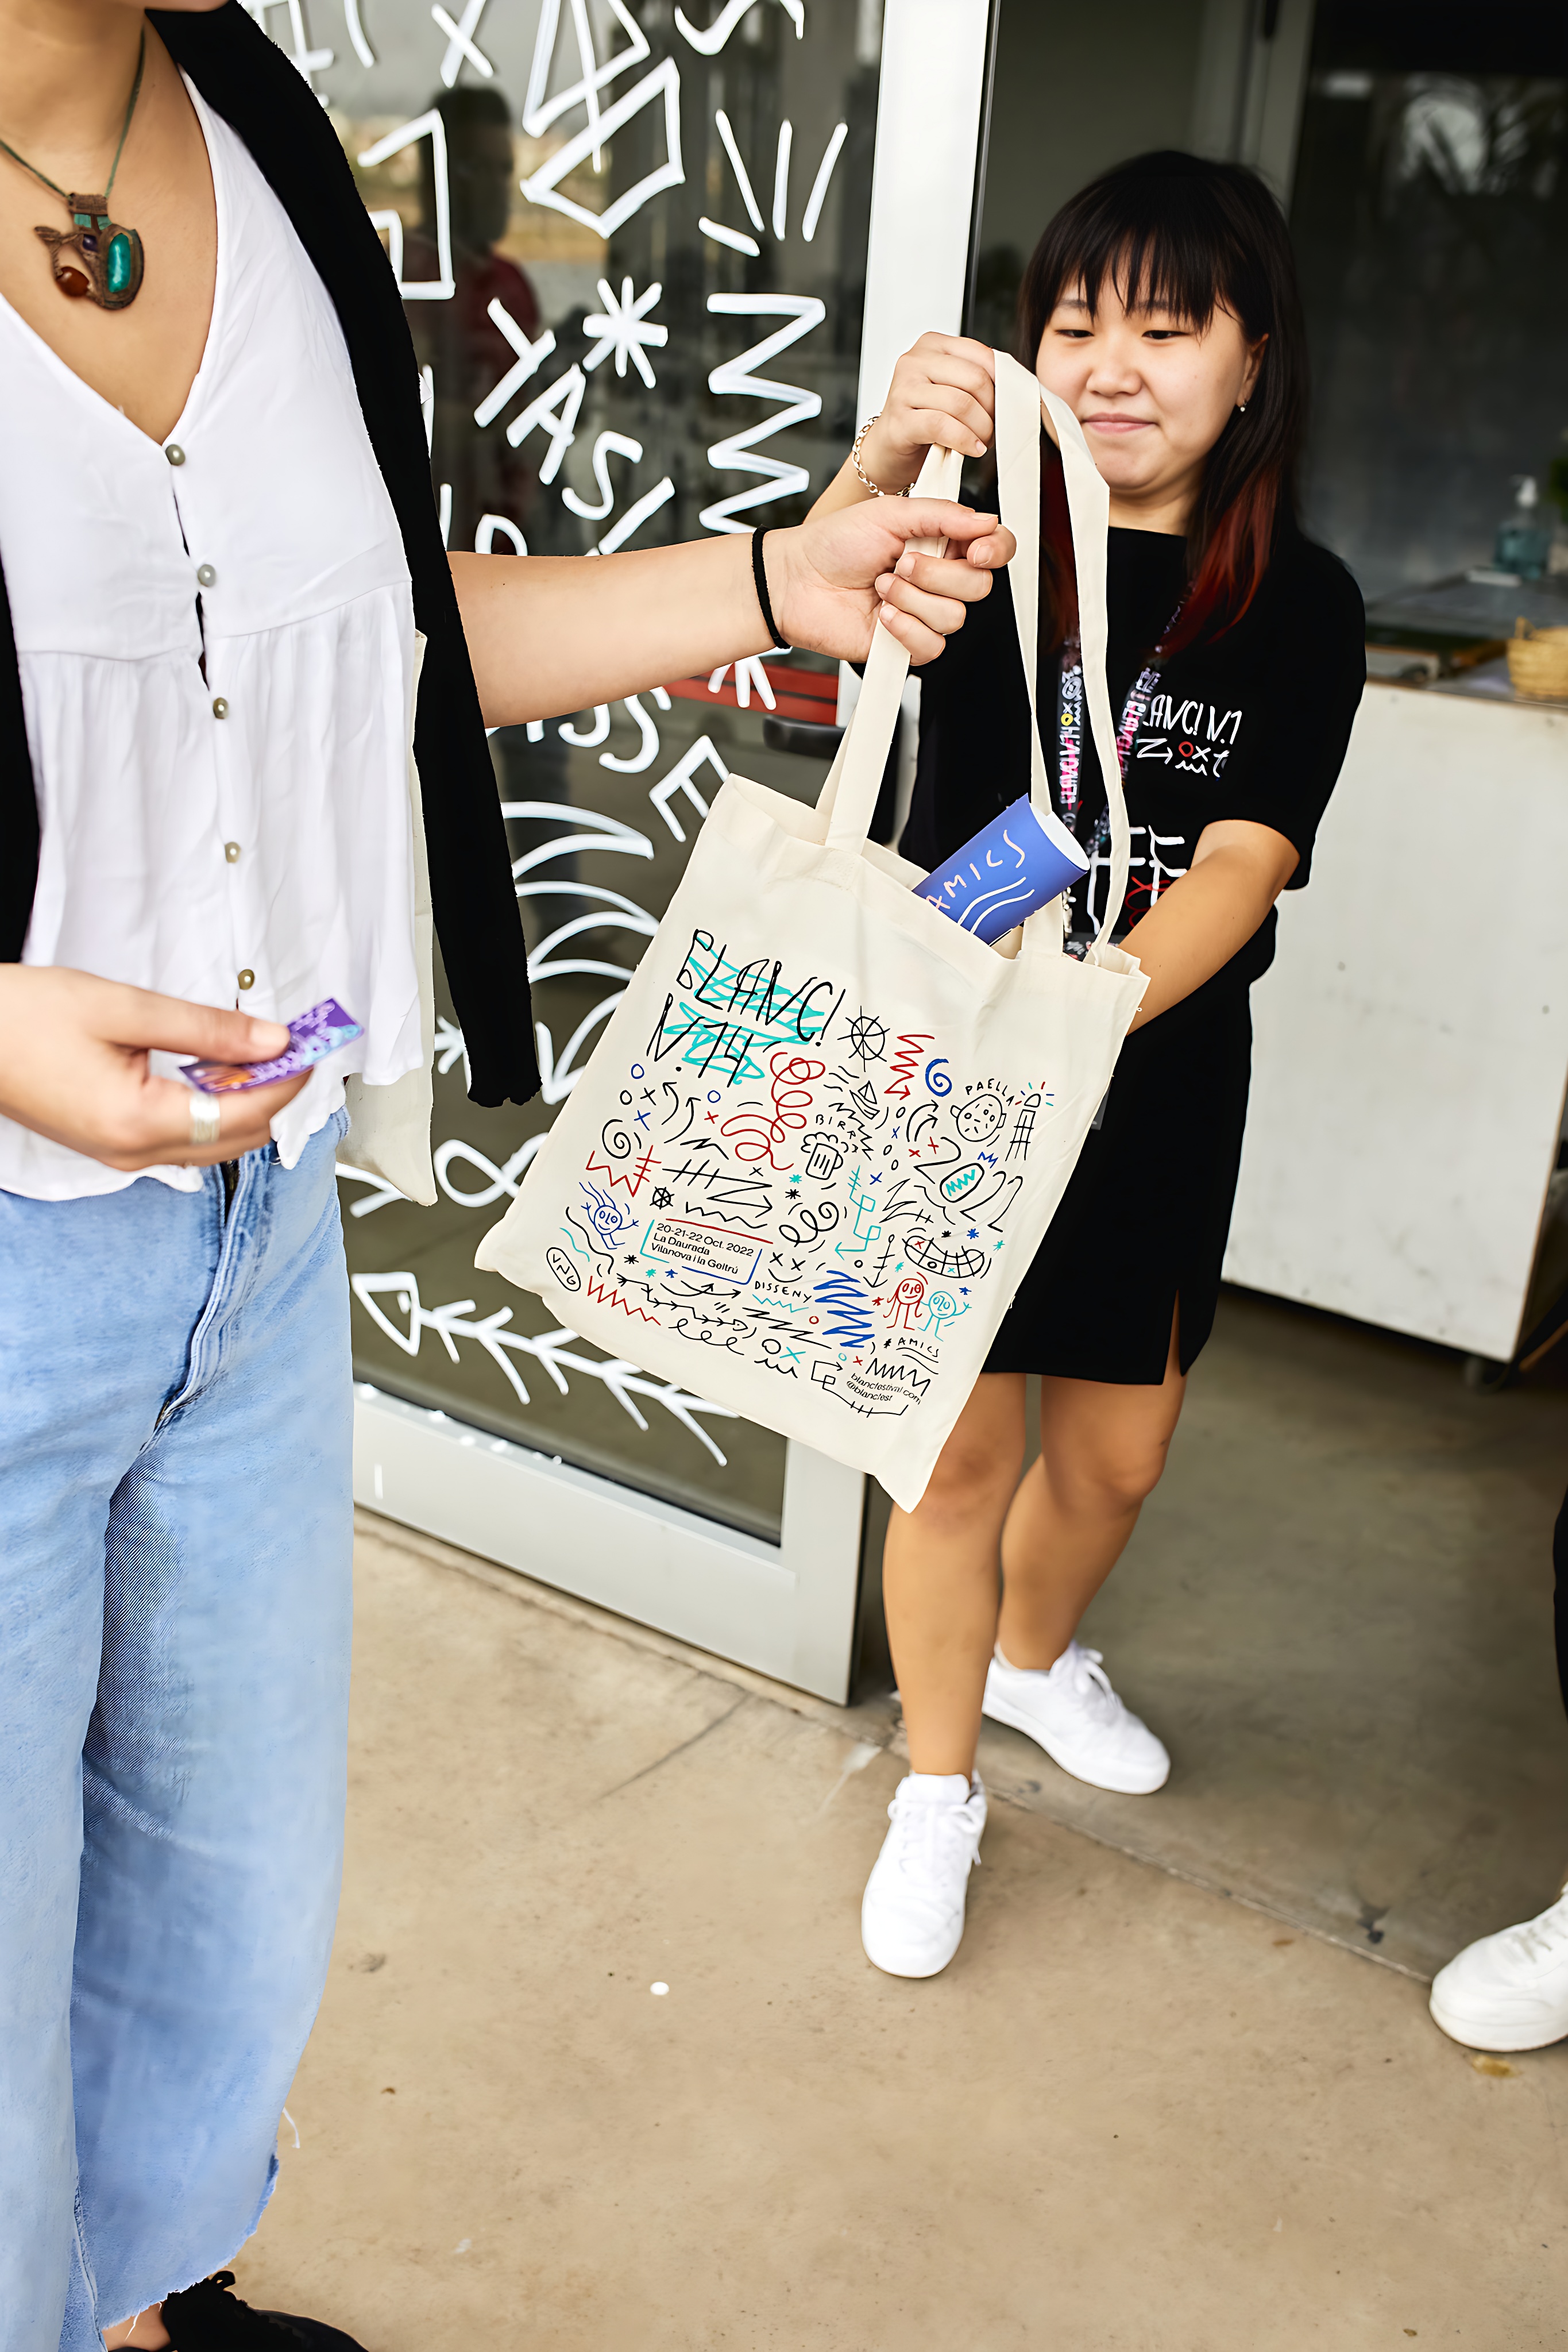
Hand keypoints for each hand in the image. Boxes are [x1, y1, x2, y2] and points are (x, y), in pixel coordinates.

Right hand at [0, 967, 309, 1171]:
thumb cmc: (22, 1017)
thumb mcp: (123, 1008)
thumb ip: (206, 1028)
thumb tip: (272, 1041)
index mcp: (139, 1123)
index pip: (246, 1115)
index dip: (287, 1081)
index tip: (311, 1047)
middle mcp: (134, 1153)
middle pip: (238, 1138)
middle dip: (274, 1094)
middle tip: (294, 1048)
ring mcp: (121, 1154)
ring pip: (213, 1141)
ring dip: (244, 1100)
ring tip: (257, 1051)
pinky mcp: (111, 1143)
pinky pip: (182, 1135)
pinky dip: (211, 1105)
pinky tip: (214, 1067)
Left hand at [771, 499, 1014, 665]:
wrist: (798, 581)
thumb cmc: (835, 544)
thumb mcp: (890, 513)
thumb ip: (942, 515)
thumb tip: (985, 521)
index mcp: (941, 543)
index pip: (993, 549)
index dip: (994, 550)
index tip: (975, 549)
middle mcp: (938, 579)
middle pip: (979, 586)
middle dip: (938, 573)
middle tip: (901, 561)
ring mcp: (924, 614)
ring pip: (955, 617)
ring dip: (913, 598)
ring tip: (882, 585)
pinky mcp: (908, 645)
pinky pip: (932, 645)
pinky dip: (905, 627)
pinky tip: (881, 613)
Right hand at [854, 333, 998, 493]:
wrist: (888, 448)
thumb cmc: (922, 418)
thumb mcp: (950, 388)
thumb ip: (975, 380)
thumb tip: (1014, 390)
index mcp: (933, 345)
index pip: (982, 355)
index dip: (1003, 384)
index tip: (1009, 405)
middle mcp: (915, 361)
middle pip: (975, 379)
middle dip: (993, 410)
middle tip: (994, 429)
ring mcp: (904, 389)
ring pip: (961, 404)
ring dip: (982, 429)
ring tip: (983, 441)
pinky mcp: (900, 419)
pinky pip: (943, 426)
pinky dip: (965, 440)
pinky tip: (972, 448)